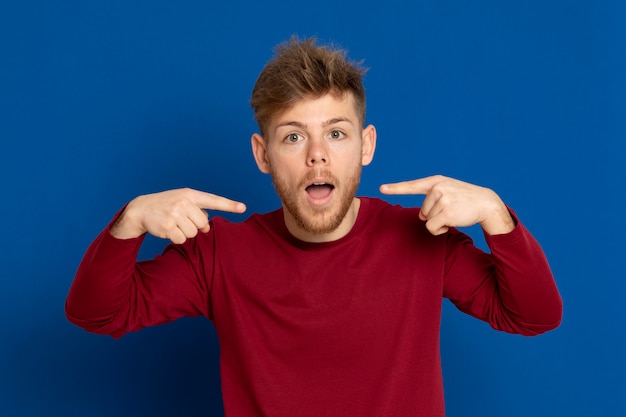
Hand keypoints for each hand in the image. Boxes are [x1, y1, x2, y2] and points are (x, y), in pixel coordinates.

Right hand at [110, 188, 246, 243]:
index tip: (243, 208)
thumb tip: (207, 229)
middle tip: (181, 220)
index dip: (229, 205)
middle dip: (194, 226)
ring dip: (184, 232)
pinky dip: (176, 238)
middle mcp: (184, 202)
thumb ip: (198, 212)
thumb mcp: (183, 204)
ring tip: (173, 223)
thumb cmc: (167, 206)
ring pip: (193, 233)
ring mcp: (176, 214)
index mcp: (191, 194)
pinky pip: (182, 240)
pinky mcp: (168, 226)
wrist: (141, 209)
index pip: (213, 200)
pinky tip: (167, 230)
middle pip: (203, 223)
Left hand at [380, 175, 514, 235]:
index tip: (382, 188)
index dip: (395, 188)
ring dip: (439, 222)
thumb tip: (422, 217)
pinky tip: (452, 222)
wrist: (486, 203)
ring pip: (427, 220)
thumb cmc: (465, 200)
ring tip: (454, 214)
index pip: (411, 185)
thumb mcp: (448, 192)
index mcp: (435, 181)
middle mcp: (437, 188)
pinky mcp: (446, 211)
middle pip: (422, 211)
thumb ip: (432, 199)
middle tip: (451, 210)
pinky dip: (440, 230)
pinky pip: (432, 227)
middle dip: (434, 215)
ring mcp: (442, 198)